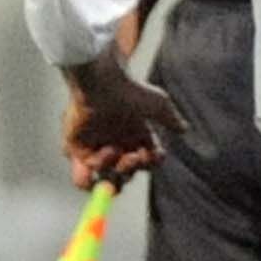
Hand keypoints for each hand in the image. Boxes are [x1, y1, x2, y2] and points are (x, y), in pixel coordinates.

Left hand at [62, 52, 183, 189]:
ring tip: (119, 157)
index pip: (144, 161)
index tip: (154, 154)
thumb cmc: (132, 91)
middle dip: (131, 171)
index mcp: (134, 136)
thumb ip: (171, 119)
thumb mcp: (159, 104)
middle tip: (134, 159)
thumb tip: (184, 129)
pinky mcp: (77, 148)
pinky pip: (85, 172)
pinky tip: (108, 149)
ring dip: (114, 176)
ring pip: (103, 178)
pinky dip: (100, 165)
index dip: (151, 163)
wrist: (103, 82)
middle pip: (124, 174)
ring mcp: (95, 147)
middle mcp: (115, 144)